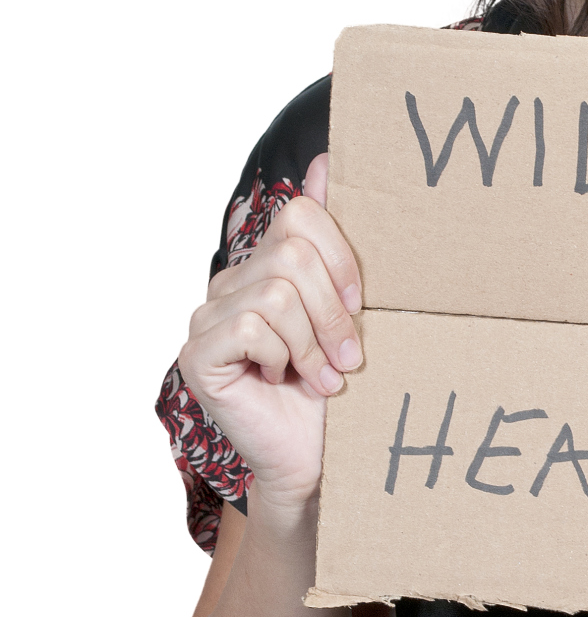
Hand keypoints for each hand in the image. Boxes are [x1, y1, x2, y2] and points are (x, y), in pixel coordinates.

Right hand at [177, 155, 362, 509]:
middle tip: (349, 357)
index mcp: (266, 265)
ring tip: (324, 376)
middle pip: (292, 253)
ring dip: (314, 342)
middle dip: (334, 310)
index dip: (341, 257)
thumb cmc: (337, 387)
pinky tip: (284, 382)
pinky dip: (283, 357)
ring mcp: (207, 316)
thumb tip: (329, 158)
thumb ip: (336, 240)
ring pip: (277, 292)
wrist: (317, 458)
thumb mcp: (351, 309)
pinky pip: (250, 325)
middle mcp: (231, 283)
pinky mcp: (197, 352)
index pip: (299, 215)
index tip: (361, 307)